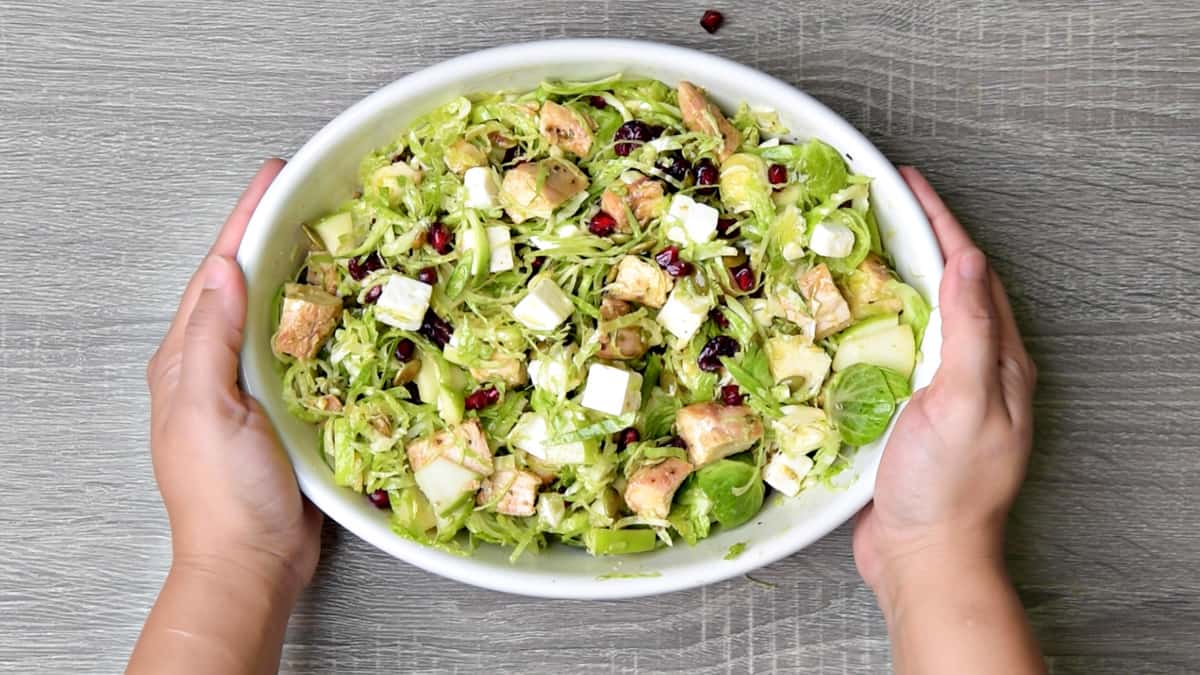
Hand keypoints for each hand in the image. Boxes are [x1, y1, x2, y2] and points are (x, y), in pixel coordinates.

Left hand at [145, 158, 321, 598]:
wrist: (254, 561)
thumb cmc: (226, 494)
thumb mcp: (209, 408)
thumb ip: (213, 337)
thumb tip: (223, 268)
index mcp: (189, 357)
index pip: (218, 271)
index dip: (246, 219)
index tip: (276, 175)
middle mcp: (218, 363)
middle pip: (248, 281)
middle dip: (275, 234)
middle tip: (314, 194)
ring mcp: (254, 386)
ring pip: (281, 312)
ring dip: (305, 272)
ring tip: (337, 235)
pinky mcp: (289, 408)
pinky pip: (308, 349)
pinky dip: (327, 319)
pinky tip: (351, 307)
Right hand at [853, 166, 1037, 600]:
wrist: (922, 557)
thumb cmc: (946, 488)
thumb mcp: (964, 404)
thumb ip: (971, 333)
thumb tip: (967, 259)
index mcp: (1000, 361)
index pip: (972, 272)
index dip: (940, 221)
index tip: (906, 181)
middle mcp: (977, 369)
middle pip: (949, 285)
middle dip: (918, 237)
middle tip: (877, 202)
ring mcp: (943, 391)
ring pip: (919, 314)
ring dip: (893, 274)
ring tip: (858, 243)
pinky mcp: (910, 411)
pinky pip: (893, 348)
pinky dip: (871, 319)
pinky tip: (846, 316)